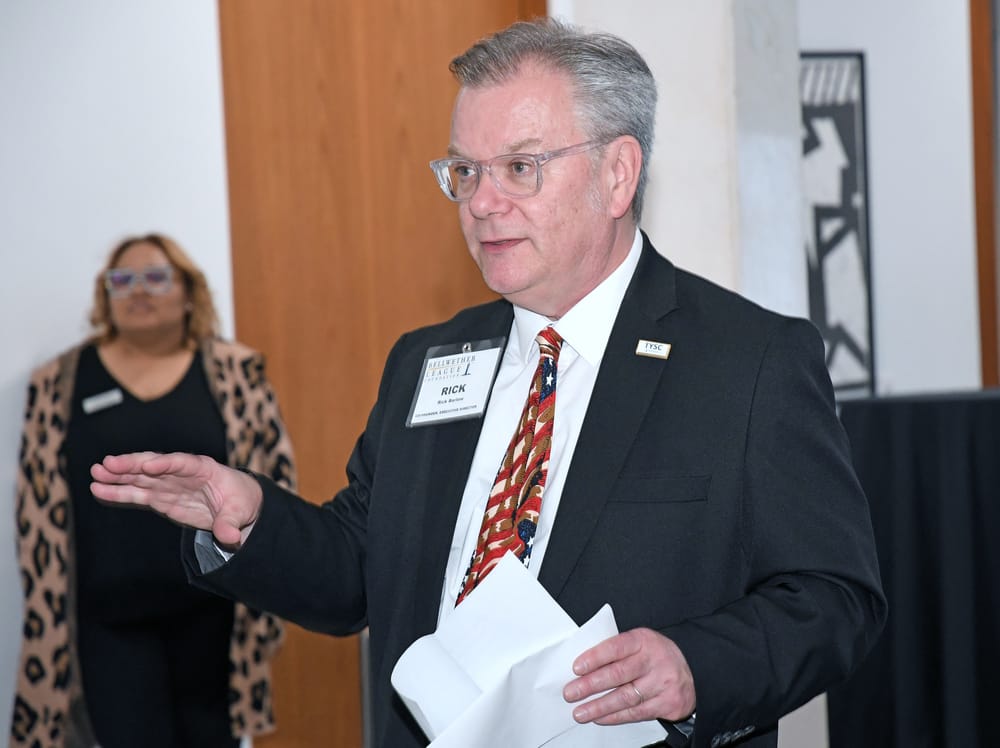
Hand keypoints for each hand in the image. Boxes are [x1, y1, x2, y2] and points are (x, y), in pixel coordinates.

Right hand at [90, 452, 262, 548]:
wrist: (238, 505)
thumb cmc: (241, 501)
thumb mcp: (240, 511)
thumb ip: (231, 522)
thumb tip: (228, 536)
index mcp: (205, 469)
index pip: (183, 463)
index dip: (166, 464)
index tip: (147, 466)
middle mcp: (182, 473)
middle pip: (154, 466)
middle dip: (132, 465)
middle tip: (107, 464)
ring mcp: (169, 484)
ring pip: (140, 478)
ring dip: (118, 476)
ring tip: (95, 473)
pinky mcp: (161, 497)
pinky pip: (137, 493)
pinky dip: (119, 491)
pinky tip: (99, 489)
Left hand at [563, 627, 695, 725]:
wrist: (692, 673)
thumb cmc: (657, 656)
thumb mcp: (640, 643)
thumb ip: (617, 650)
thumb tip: (584, 667)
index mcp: (643, 640)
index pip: (616, 647)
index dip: (595, 658)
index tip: (577, 668)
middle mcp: (654, 661)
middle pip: (618, 674)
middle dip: (590, 685)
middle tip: (571, 693)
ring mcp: (662, 683)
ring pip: (625, 697)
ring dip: (598, 707)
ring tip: (580, 712)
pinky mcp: (667, 703)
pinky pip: (636, 713)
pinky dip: (614, 717)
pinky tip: (600, 718)